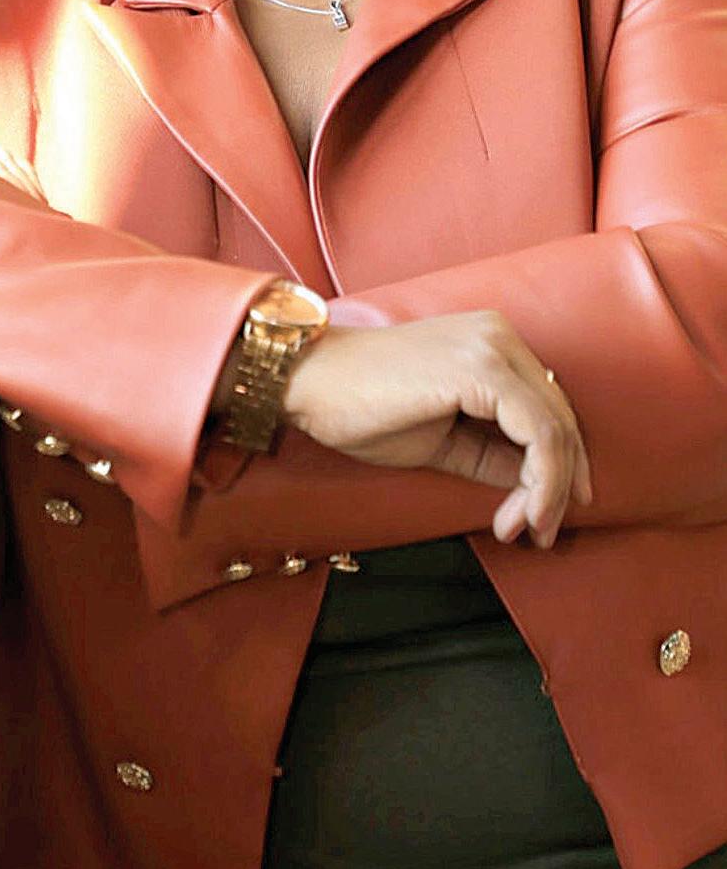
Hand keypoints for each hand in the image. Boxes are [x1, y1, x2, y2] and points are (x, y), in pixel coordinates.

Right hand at [284, 310, 592, 548]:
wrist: (308, 382)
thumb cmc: (360, 406)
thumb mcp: (442, 438)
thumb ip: (492, 454)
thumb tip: (539, 487)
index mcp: (491, 343)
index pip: (547, 408)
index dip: (555, 469)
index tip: (540, 516)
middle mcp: (500, 335)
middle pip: (560, 418)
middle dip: (558, 485)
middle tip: (539, 533)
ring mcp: (493, 348)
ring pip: (557, 429)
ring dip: (551, 491)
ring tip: (529, 529)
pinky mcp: (483, 370)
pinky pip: (539, 433)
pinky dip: (542, 481)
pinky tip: (521, 513)